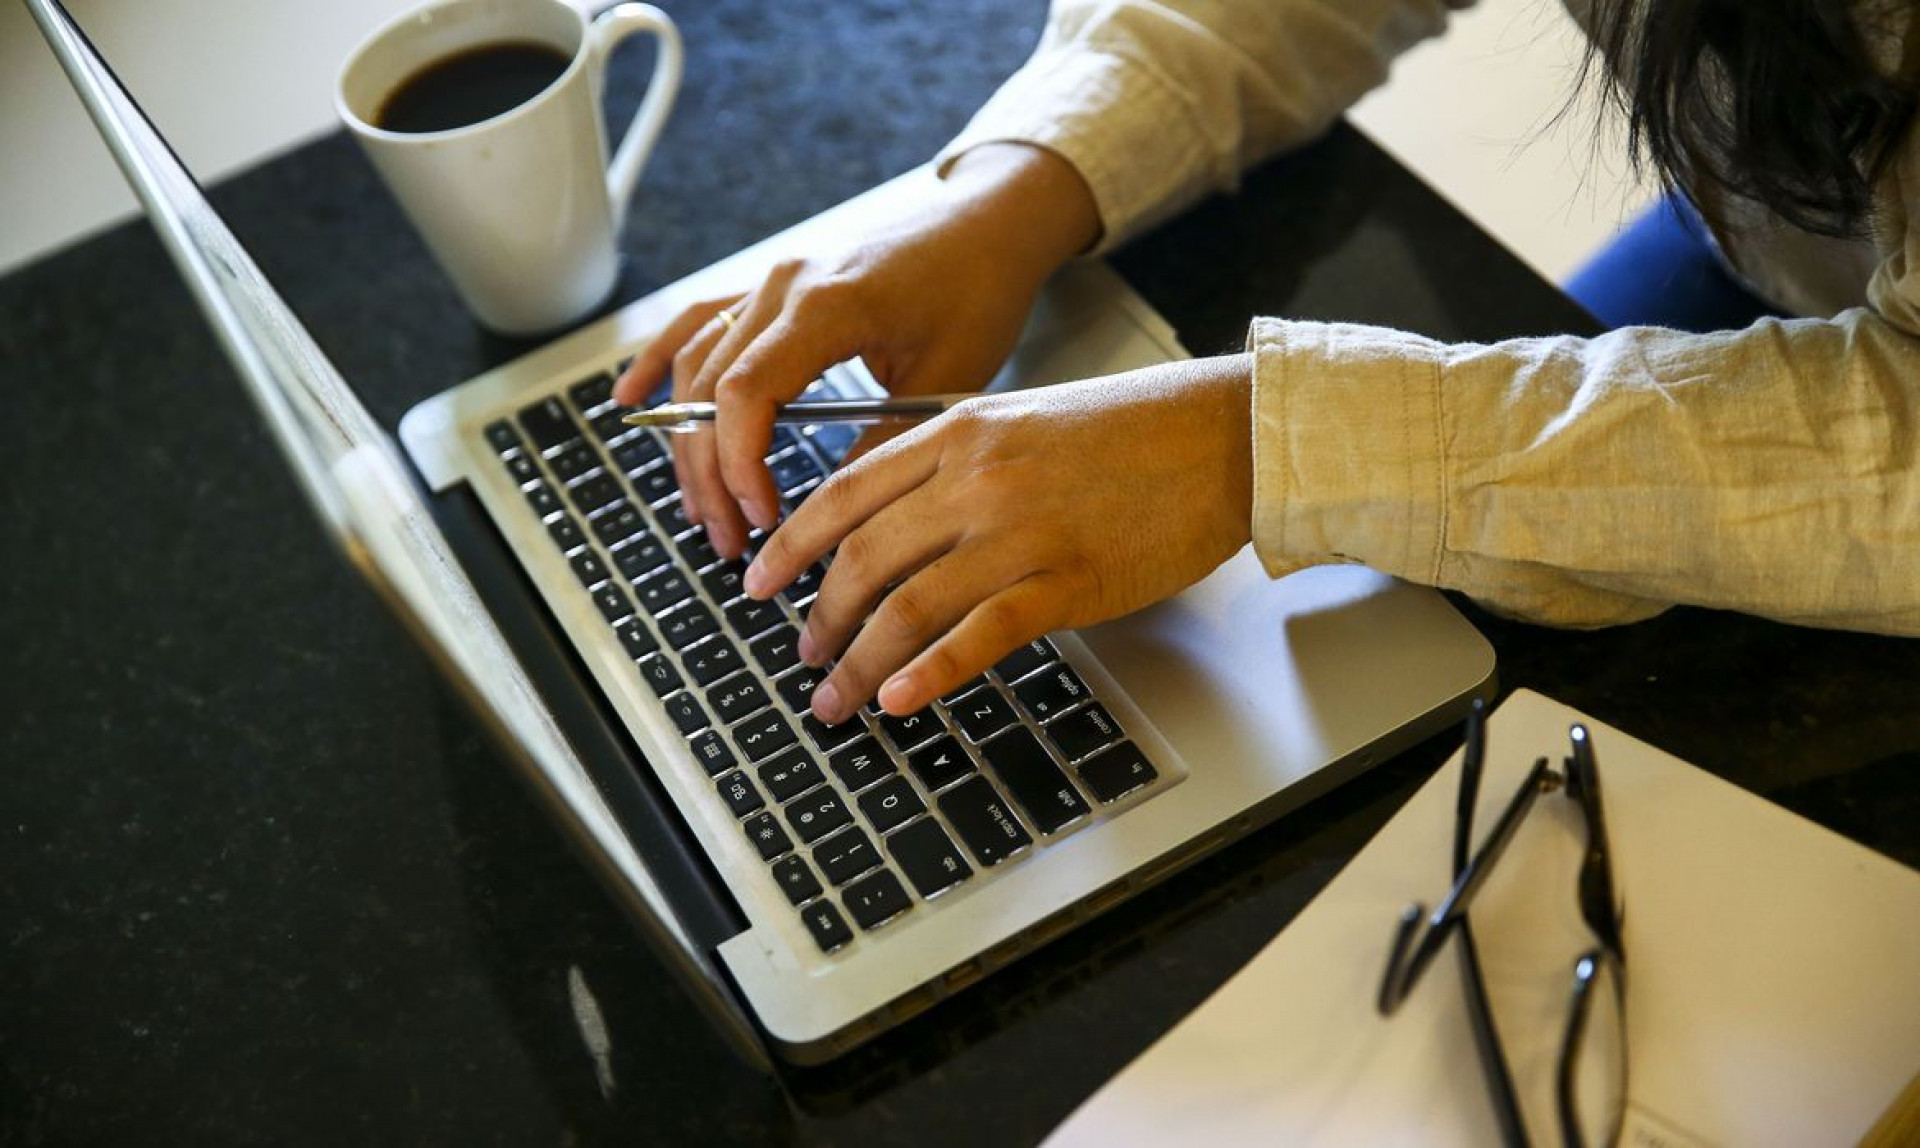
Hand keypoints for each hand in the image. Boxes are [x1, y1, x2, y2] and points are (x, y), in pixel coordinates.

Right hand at [611, 144, 1100, 558]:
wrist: (989, 224)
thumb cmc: (979, 290)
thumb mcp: (947, 379)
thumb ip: (883, 443)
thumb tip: (836, 514)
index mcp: (826, 306)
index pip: (747, 394)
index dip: (739, 464)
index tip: (761, 518)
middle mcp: (784, 286)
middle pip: (711, 389)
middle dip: (711, 474)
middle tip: (730, 539)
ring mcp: (771, 281)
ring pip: (697, 365)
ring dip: (691, 443)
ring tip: (704, 509)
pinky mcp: (772, 285)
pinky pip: (699, 322)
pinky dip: (660, 362)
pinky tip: (630, 401)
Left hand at [742, 354, 1255, 723]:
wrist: (1223, 435)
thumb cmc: (1134, 430)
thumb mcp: (1024, 420)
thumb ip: (957, 462)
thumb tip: (899, 523)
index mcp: (960, 431)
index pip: (846, 493)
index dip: (791, 544)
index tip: (760, 579)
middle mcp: (977, 478)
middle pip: (864, 556)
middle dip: (819, 616)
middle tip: (802, 654)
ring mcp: (1020, 531)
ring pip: (908, 604)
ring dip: (859, 661)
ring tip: (836, 698)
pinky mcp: (1068, 581)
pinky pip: (980, 634)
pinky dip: (930, 672)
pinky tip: (899, 700)